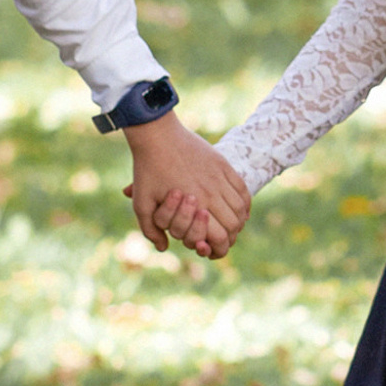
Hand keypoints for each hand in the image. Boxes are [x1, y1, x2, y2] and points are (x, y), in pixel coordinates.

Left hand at [122, 114, 251, 256]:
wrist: (157, 135)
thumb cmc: (147, 170)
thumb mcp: (141, 203)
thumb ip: (150, 230)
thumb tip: (164, 246)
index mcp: (195, 206)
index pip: (221, 238)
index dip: (219, 250)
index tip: (212, 250)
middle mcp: (212, 193)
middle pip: (234, 225)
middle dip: (230, 237)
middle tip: (222, 240)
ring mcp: (220, 178)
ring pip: (241, 208)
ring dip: (238, 221)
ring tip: (230, 225)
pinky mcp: (223, 164)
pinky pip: (242, 188)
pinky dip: (245, 203)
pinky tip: (239, 208)